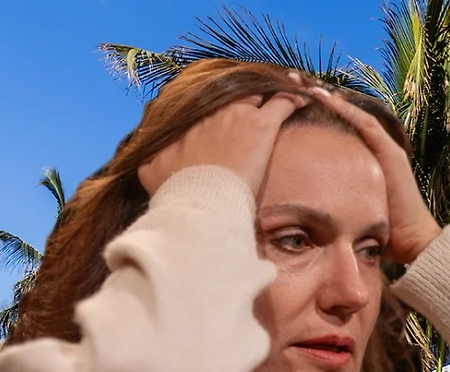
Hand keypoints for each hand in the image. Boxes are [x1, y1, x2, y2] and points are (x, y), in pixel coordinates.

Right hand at [139, 90, 309, 197]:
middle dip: (243, 99)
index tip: (226, 117)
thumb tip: (146, 164)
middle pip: (232, 95)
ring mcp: (237, 114)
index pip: (208, 104)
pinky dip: (294, 99)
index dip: (220, 110)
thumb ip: (150, 162)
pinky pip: (283, 102)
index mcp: (189, 119)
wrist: (199, 199)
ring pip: (257, 94)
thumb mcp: (151, 172)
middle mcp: (212, 110)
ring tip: (282, 95)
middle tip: (254, 106)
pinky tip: (303, 100)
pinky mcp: (261, 125)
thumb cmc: (177, 190)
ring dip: (268, 95)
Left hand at [308, 87, 441, 263]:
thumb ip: (336, 196)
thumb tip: (308, 203)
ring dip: (329, 96)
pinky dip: (345, 109)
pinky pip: (365, 125)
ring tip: (305, 82)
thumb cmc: (383, 230)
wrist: (412, 240)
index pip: (342, 124)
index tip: (294, 96)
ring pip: (354, 112)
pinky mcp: (390, 152)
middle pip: (346, 112)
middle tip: (292, 78)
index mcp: (369, 157)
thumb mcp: (353, 206)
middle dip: (319, 94)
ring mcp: (386, 147)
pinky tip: (325, 96)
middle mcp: (379, 146)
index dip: (319, 108)